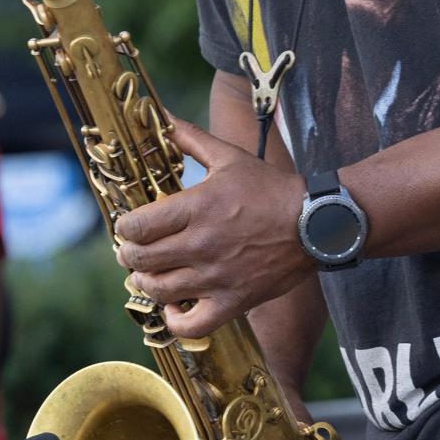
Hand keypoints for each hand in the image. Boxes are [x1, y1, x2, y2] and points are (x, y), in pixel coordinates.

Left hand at [115, 119, 309, 339]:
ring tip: (152, 272)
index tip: (129, 225)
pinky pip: (190, 324)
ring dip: (146, 282)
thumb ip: (191, 138)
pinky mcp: (233, 301)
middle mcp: (201, 244)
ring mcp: (216, 276)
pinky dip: (174, 318)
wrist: (316, 223)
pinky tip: (175, 304)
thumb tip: (161, 114)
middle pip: (139, 259)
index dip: (124, 227)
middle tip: (135, 249)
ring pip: (157, 290)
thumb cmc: (271, 188)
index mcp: (197, 206)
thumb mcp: (229, 157)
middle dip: (129, 253)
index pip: (135, 226)